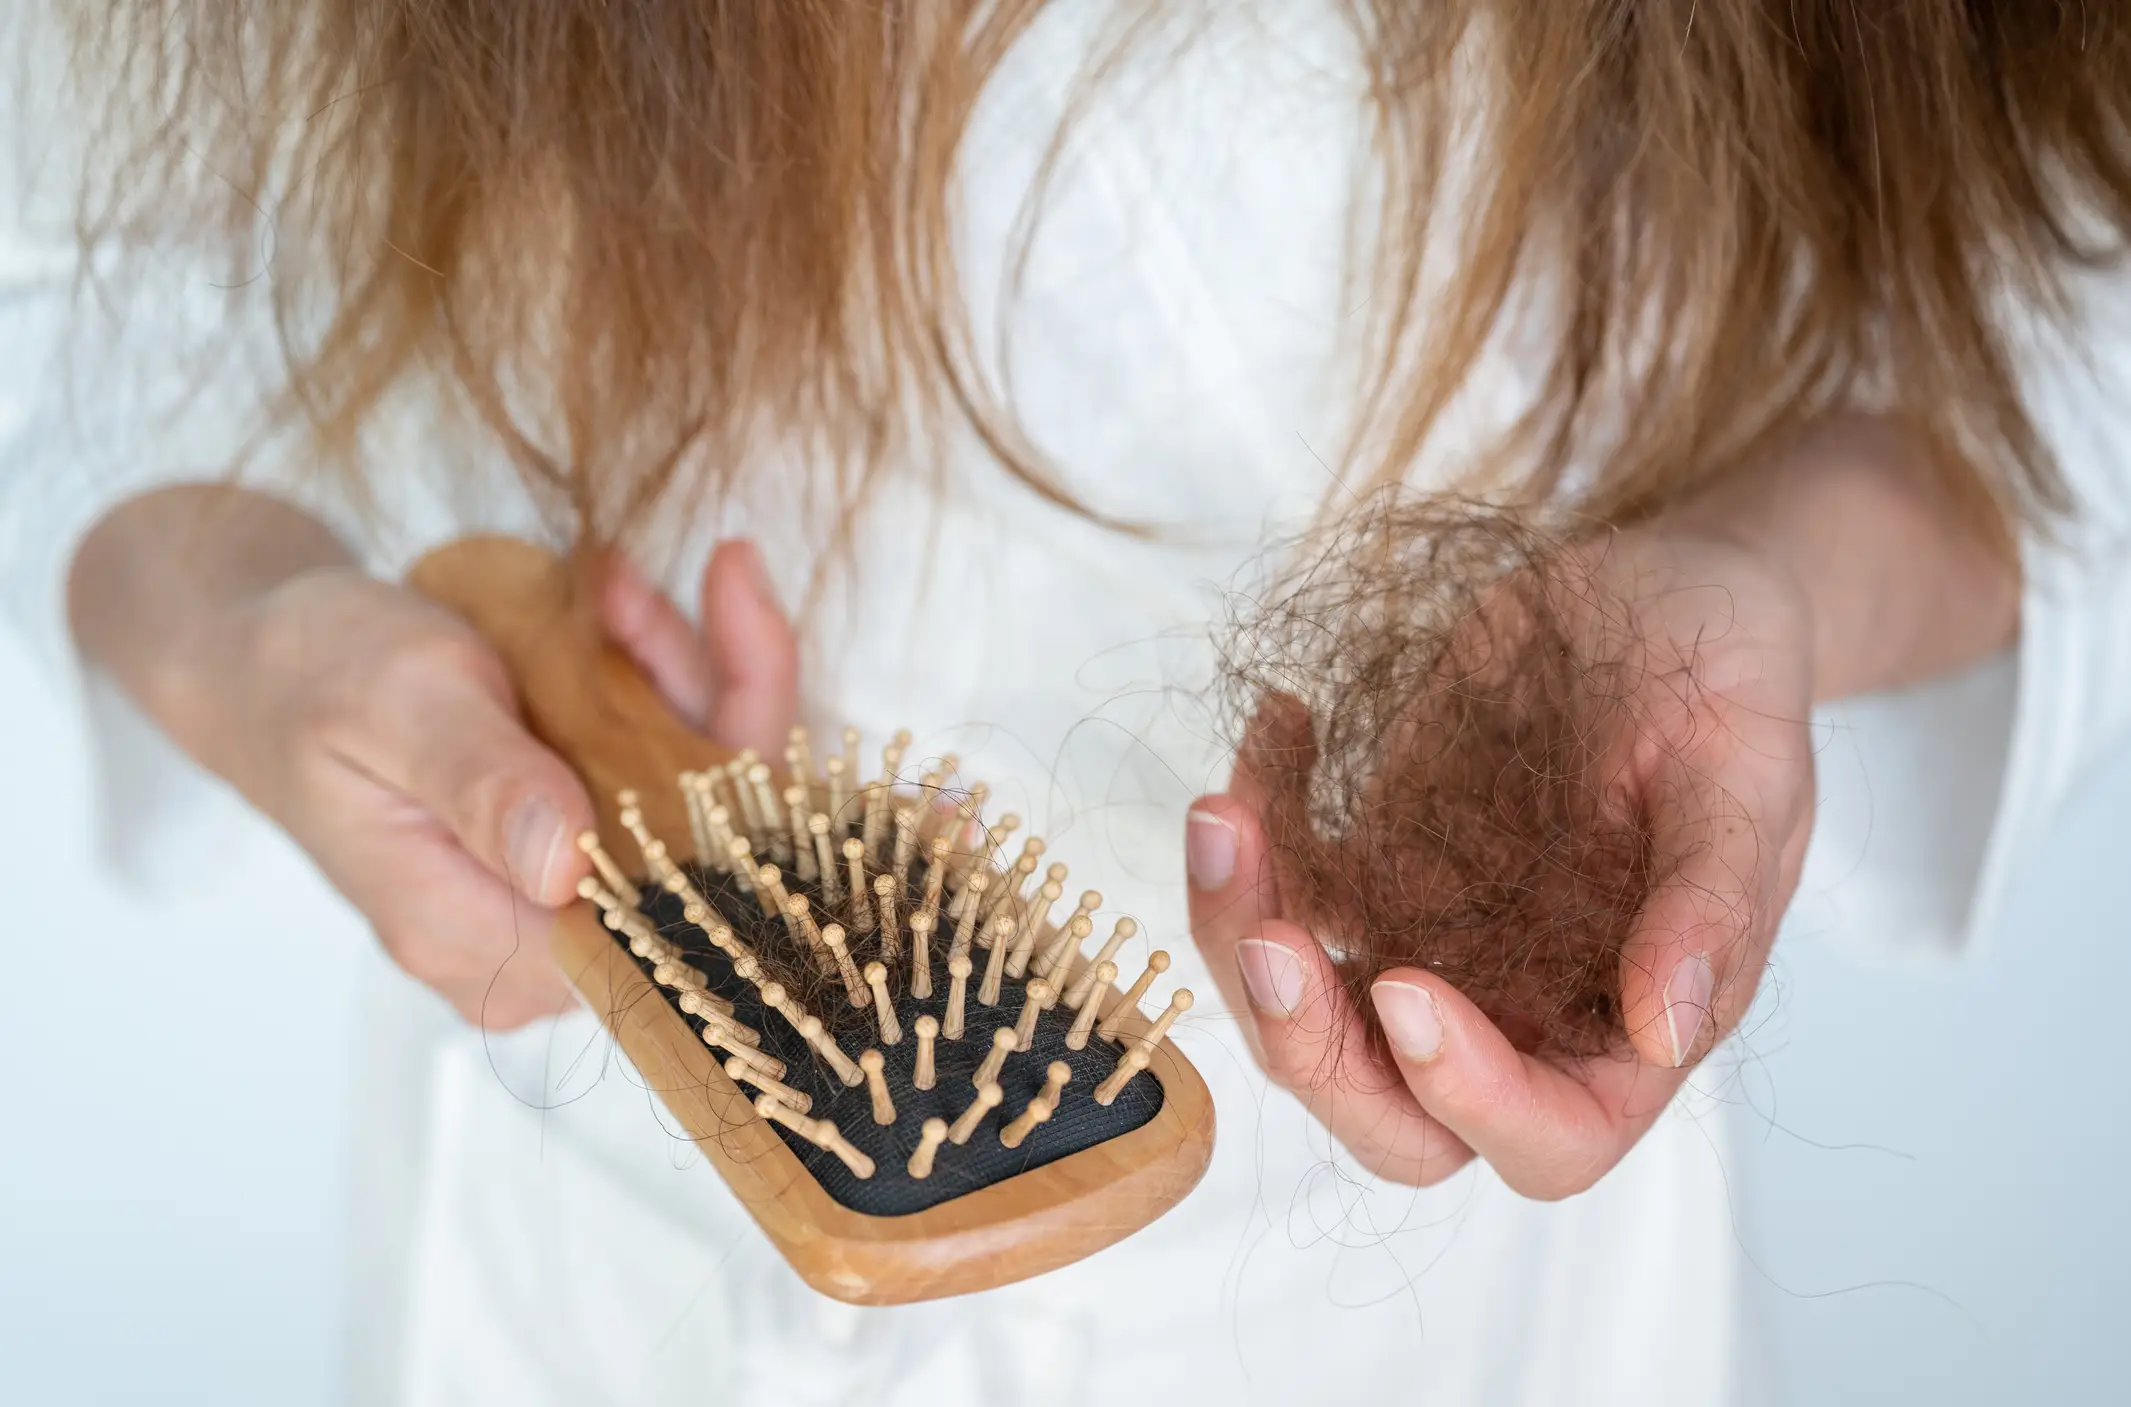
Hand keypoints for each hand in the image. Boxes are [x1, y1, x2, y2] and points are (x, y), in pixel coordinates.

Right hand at [188, 540, 796, 1026]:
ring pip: (700, 796)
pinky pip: (670, 769)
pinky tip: (617, 604)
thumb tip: (567, 868)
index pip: (660, 905)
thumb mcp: (398, 704)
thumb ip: (484, 782)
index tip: (721, 639)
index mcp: (472, 934)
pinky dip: (661, 679)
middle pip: (703, 847)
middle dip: (702, 697)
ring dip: (678, 673)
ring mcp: (563, 895)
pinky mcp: (584, 845)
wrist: (268, 659)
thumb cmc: (312, 677)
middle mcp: (531, 940)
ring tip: (612, 583)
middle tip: (634, 592)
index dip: (721, 784)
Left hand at [1186, 527, 1815, 1196]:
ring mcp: (1430, 944)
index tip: (1407, 988)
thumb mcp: (1748, 773)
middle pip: (1389, 1113)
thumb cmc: (1730, 683)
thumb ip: (1711, 904)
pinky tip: (1280, 724)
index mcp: (1624, 1029)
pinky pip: (1281, 890)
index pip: (1547, 1139)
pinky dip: (1252, 831)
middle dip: (1309, 1050)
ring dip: (1239, 931)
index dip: (1466, 1096)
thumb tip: (1667, 1028)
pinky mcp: (1372, 868)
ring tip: (1226, 812)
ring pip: (1302, 1012)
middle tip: (1265, 937)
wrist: (1664, 594)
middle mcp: (1516, 1013)